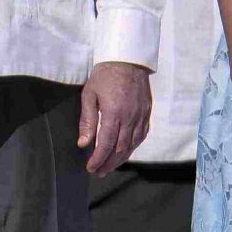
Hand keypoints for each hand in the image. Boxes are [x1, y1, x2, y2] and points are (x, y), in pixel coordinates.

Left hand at [77, 61, 152, 175]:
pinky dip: (133, 147)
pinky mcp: (147, 113)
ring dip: (121, 159)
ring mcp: (141, 116)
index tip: (91, 168)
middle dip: (109, 163)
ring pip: (133, 145)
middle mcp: (130, 117)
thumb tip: (83, 143)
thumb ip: (87, 120)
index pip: (106, 144)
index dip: (99, 159)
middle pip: (121, 149)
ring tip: (109, 166)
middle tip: (98, 172)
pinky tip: (125, 152)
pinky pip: (141, 136)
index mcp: (114, 113)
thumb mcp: (89, 94)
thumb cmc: (104, 75)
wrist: (128, 59)